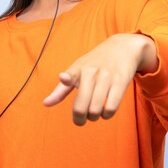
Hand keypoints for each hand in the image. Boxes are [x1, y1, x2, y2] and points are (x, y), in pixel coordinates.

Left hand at [43, 33, 157, 125]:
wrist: (122, 48)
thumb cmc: (95, 63)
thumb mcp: (77, 70)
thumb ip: (61, 89)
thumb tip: (45, 104)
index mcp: (78, 69)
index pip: (70, 75)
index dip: (66, 78)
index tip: (64, 77)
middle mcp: (92, 72)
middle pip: (81, 106)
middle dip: (79, 119)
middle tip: (81, 119)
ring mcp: (107, 77)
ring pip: (95, 110)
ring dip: (93, 117)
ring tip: (94, 113)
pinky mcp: (121, 82)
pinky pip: (111, 108)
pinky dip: (106, 115)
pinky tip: (105, 111)